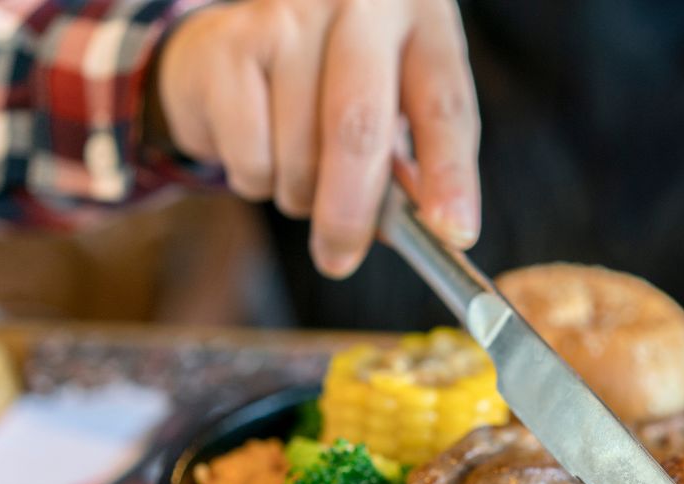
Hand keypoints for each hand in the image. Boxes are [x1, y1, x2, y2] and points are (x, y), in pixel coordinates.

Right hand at [157, 0, 479, 277]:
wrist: (239, 40)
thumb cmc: (338, 85)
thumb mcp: (396, 108)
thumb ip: (417, 165)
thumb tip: (432, 234)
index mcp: (419, 17)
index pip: (443, 107)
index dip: (450, 177)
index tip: (454, 234)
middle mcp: (358, 5)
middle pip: (358, 127)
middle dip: (353, 210)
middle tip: (341, 258)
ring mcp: (290, 16)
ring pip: (299, 152)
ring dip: (301, 196)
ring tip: (301, 173)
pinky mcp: (229, 43)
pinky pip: (250, 155)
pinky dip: (257, 180)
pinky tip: (260, 146)